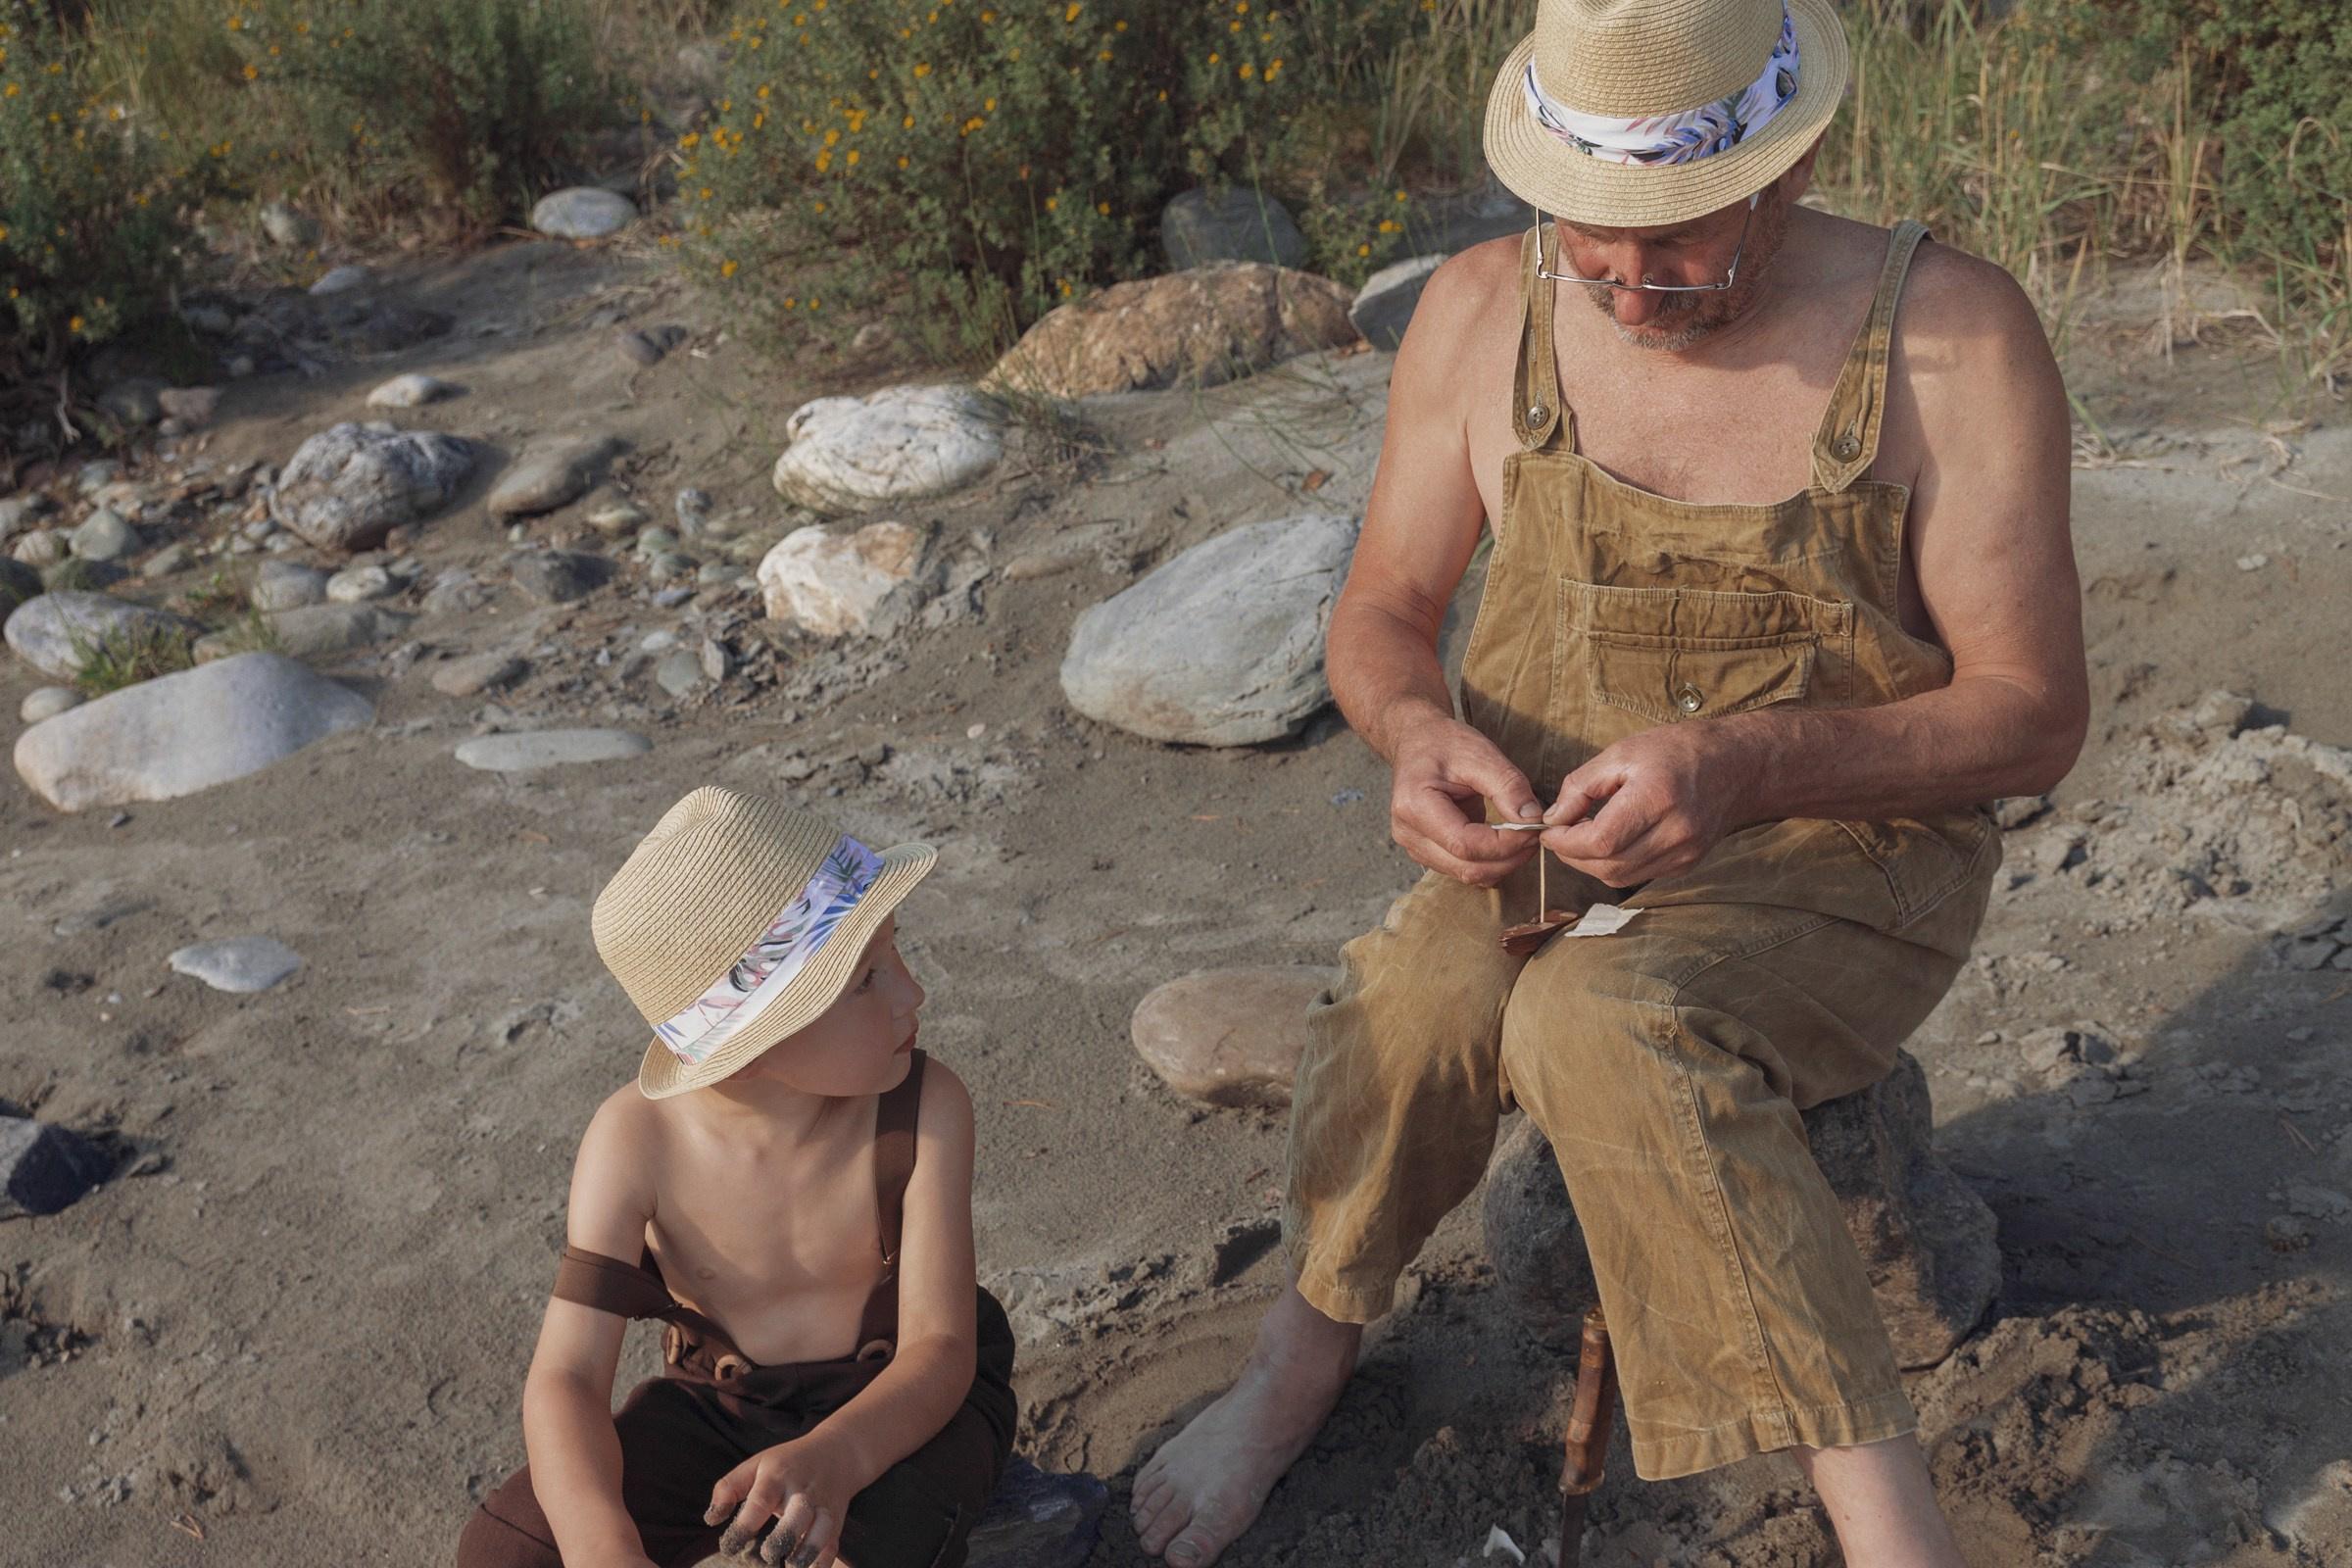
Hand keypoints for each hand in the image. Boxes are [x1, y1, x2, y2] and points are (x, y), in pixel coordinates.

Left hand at [707, 1433, 859, 1567]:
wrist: (837, 1453)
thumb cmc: (787, 1464)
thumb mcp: (756, 1465)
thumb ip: (729, 1488)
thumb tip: (711, 1520)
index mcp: (778, 1477)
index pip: (761, 1500)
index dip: (744, 1525)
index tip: (729, 1547)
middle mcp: (803, 1492)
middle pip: (798, 1512)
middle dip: (785, 1536)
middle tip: (768, 1554)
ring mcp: (823, 1507)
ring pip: (822, 1528)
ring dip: (809, 1550)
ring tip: (792, 1567)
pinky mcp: (835, 1522)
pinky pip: (833, 1544)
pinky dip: (823, 1561)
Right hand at [1386, 710, 1545, 886]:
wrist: (1417, 740)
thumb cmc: (1444, 743)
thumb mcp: (1481, 754)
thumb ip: (1508, 787)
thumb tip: (1532, 819)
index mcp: (1414, 805)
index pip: (1465, 844)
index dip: (1505, 844)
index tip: (1534, 829)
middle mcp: (1408, 832)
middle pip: (1466, 867)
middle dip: (1508, 858)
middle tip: (1535, 837)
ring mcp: (1413, 845)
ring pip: (1466, 874)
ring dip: (1501, 863)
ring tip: (1522, 838)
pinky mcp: (1425, 851)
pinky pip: (1462, 869)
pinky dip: (1489, 862)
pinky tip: (1504, 843)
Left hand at [1541, 722, 1753, 885]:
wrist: (1738, 765)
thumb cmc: (1678, 751)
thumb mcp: (1622, 752)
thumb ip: (1582, 785)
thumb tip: (1553, 817)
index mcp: (1657, 798)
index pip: (1598, 841)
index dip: (1565, 842)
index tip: (1548, 830)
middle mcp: (1675, 832)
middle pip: (1607, 866)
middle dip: (1573, 856)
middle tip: (1559, 835)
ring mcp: (1685, 853)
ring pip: (1621, 878)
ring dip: (1591, 864)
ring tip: (1581, 837)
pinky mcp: (1688, 864)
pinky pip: (1639, 875)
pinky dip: (1615, 864)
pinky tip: (1610, 842)